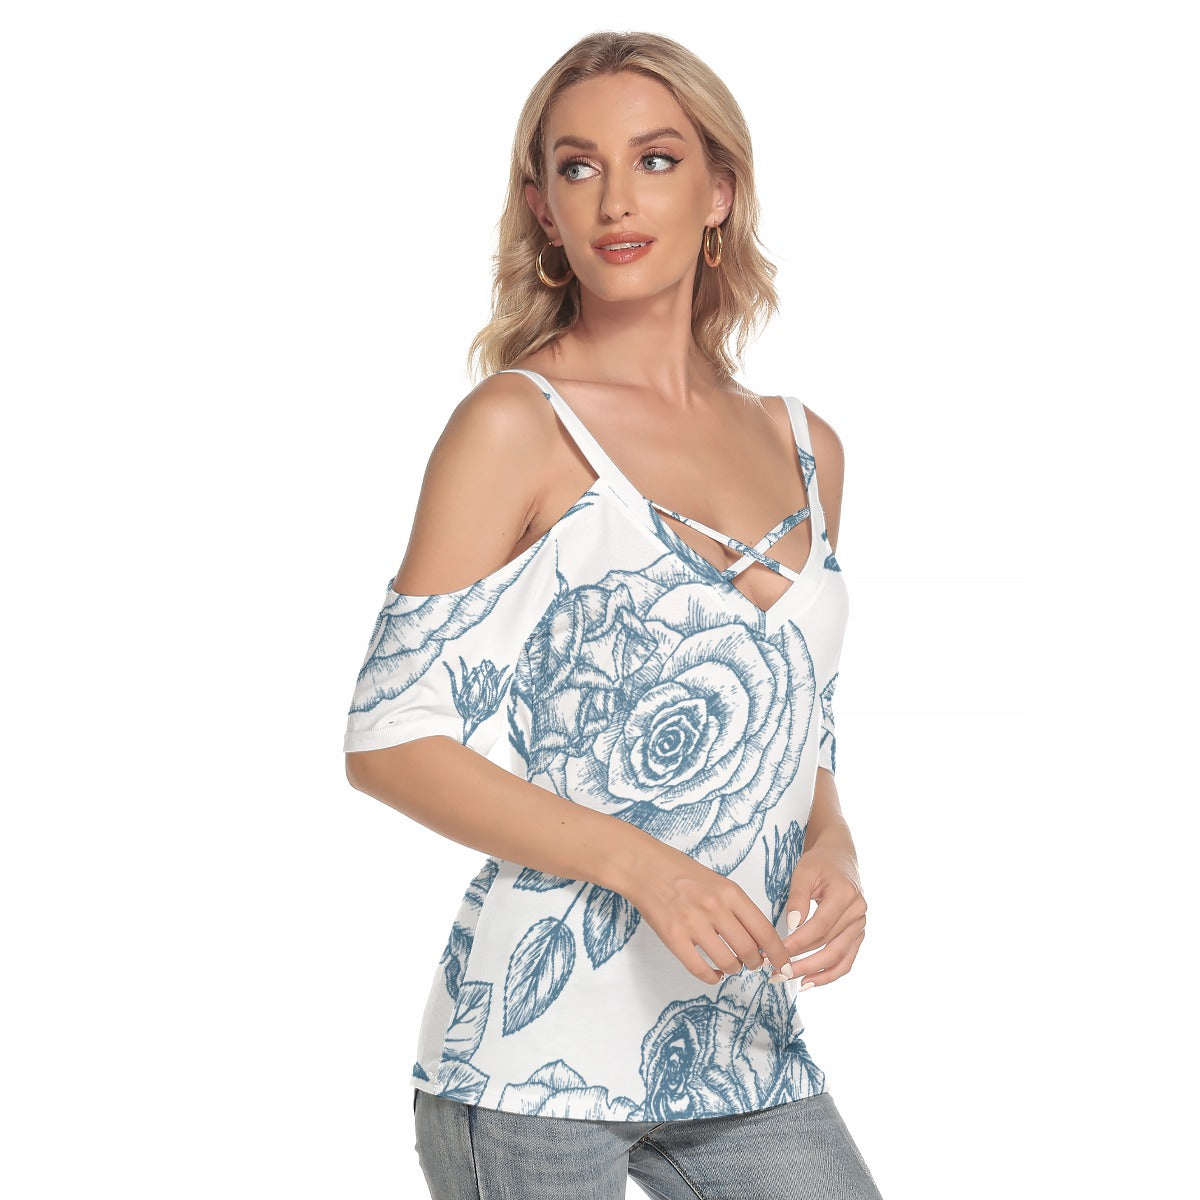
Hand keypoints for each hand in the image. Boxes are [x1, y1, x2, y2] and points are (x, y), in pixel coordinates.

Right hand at [621, 843, 794, 985]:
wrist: (645, 866)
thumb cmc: (683, 873)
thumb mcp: (718, 882)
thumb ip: (738, 908)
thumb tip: (758, 940)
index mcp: (730, 892)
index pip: (765, 931)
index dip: (779, 953)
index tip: (784, 965)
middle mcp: (715, 908)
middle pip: (749, 951)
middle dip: (755, 963)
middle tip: (753, 964)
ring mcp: (693, 923)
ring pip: (728, 962)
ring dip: (734, 969)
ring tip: (731, 965)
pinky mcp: (673, 937)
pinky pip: (700, 969)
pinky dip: (712, 977)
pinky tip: (714, 973)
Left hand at [780, 839, 867, 987]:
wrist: (840, 858)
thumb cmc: (819, 863)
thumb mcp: (804, 871)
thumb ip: (798, 897)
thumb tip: (792, 925)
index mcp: (845, 894)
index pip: (819, 927)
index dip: (798, 943)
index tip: (776, 952)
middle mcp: (858, 912)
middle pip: (829, 946)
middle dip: (802, 963)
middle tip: (777, 973)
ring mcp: (861, 924)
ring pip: (839, 958)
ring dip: (814, 973)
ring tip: (790, 981)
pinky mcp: (858, 934)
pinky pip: (846, 960)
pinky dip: (829, 974)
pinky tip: (809, 982)